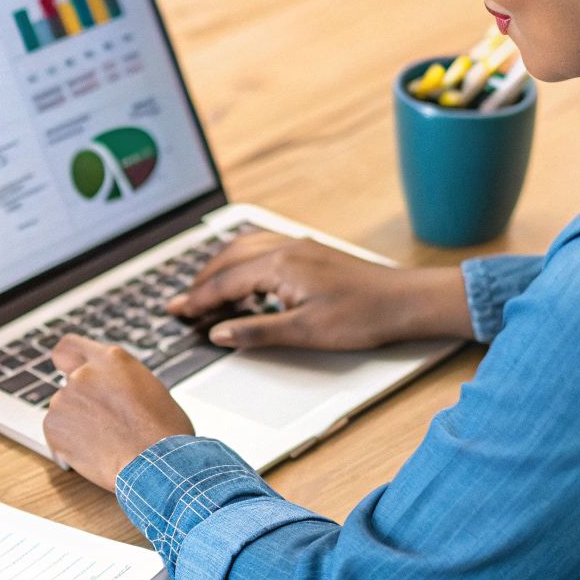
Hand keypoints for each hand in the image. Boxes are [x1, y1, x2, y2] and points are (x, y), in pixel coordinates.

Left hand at [43, 334, 194, 491]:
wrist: (156, 465)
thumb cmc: (164, 432)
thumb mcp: (150, 389)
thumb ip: (122, 381)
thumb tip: (113, 390)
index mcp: (111, 359)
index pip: (70, 346)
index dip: (67, 361)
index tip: (67, 370)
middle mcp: (84, 373)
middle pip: (68, 383)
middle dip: (80, 400)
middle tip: (99, 421)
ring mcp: (65, 399)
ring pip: (63, 409)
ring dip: (75, 422)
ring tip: (103, 443)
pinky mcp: (53, 426)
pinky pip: (56, 433)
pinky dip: (68, 443)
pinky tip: (92, 453)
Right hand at [168, 233, 473, 350]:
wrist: (404, 301)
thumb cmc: (363, 316)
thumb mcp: (304, 332)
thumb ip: (256, 331)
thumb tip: (219, 332)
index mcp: (279, 266)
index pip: (224, 282)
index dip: (196, 299)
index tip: (175, 311)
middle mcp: (285, 249)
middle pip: (228, 260)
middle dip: (201, 282)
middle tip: (181, 304)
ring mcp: (298, 247)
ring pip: (244, 249)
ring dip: (220, 269)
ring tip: (205, 293)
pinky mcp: (309, 251)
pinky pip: (262, 248)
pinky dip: (241, 262)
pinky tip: (244, 280)